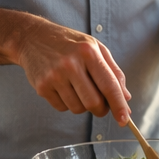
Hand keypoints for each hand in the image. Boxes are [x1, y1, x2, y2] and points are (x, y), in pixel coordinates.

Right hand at [10, 21, 130, 123]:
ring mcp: (54, 76)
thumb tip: (125, 97)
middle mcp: (71, 64)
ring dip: (83, 105)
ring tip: (79, 88)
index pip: (108, 85)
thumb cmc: (70, 43)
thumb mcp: (95, 48)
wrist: (33, 38)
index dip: (118, 105)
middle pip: (93, 102)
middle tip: (101, 105)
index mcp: (89, 52)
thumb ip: (113, 72)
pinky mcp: (42, 87)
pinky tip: (64, 87)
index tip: (125, 119)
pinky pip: (62, 108)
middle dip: (101, 109)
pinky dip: (68, 103)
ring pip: (78, 108)